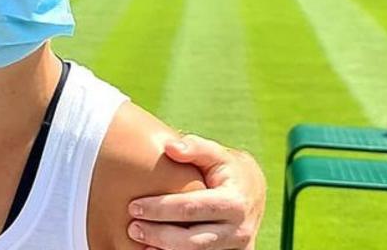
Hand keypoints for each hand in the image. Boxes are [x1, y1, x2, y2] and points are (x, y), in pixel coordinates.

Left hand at [127, 134, 265, 249]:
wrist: (254, 193)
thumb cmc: (228, 169)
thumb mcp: (217, 154)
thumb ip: (195, 147)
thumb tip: (170, 147)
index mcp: (234, 202)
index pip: (191, 208)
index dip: (161, 208)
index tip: (134, 206)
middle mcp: (239, 230)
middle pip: (192, 240)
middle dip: (159, 235)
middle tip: (133, 228)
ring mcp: (237, 248)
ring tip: (141, 242)